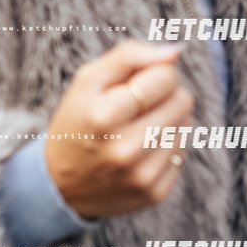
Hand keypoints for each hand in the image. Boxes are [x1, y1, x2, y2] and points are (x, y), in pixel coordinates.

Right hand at [43, 40, 194, 219]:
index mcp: (104, 116)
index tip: (137, 83)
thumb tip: (175, 53)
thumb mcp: (88, 80)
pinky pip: (183, 153)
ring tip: (139, 127)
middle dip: (166, 95)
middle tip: (139, 105)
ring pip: (186, 126)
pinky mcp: (154, 193)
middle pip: (182, 101)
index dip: (156, 72)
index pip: (165, 77)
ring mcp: (141, 175)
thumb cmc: (79, 120)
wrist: (60, 184)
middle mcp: (124, 149)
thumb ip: (129, 56)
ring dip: (168, 120)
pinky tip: (143, 151)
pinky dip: (167, 146)